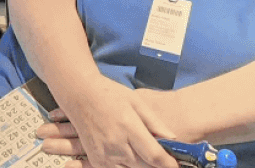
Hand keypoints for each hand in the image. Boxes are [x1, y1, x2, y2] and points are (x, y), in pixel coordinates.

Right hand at [39, 78, 177, 167]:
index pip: (154, 156)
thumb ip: (155, 122)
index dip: (169, 164)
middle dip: (157, 165)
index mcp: (129, 128)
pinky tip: (131, 159)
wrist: (79, 94)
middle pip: (145, 167)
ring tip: (147, 158)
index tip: (175, 165)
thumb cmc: (110, 94)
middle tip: (164, 159)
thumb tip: (173, 139)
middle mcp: (116, 145)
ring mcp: (105, 155)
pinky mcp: (96, 160)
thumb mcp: (136, 101)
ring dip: (142, 167)